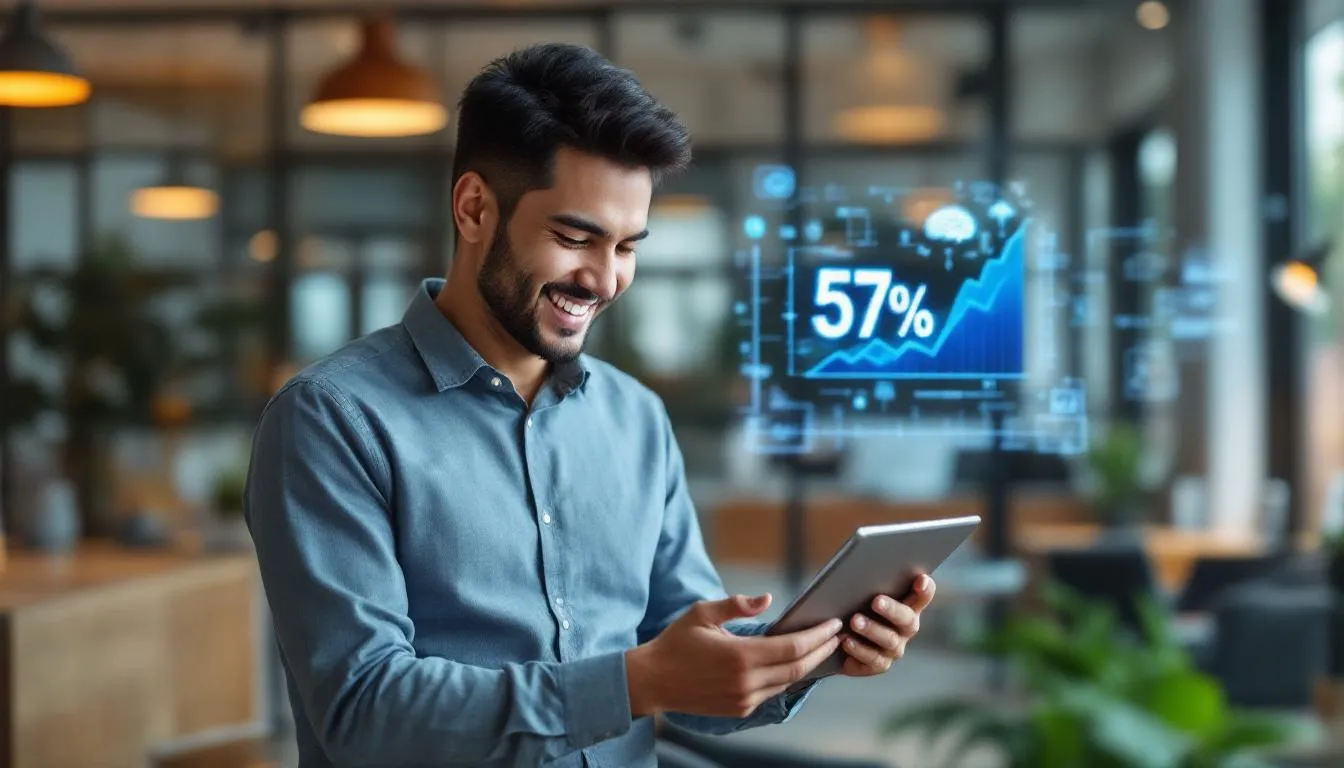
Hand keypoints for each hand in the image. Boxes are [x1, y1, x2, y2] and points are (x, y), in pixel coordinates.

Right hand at [626, 594, 841, 718]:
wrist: (653, 681)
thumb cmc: (676, 642)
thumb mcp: (702, 613)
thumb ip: (737, 605)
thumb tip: (767, 598)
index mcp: (739, 656)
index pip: (792, 647)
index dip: (817, 636)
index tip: (833, 624)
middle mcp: (746, 682)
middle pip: (798, 667)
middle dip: (822, 651)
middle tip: (838, 635)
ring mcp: (744, 699)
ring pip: (788, 682)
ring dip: (808, 665)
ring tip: (823, 648)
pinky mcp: (739, 710)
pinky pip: (772, 692)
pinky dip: (788, 677)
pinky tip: (796, 664)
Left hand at [839, 573, 935, 676]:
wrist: (836, 635)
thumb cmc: (852, 603)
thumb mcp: (859, 589)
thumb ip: (867, 578)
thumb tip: (862, 562)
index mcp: (908, 605)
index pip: (923, 595)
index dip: (925, 589)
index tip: (921, 579)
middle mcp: (906, 628)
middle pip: (907, 619)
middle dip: (892, 609)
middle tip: (876, 601)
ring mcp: (894, 648)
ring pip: (889, 640)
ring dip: (872, 630)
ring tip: (854, 621)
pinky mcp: (878, 664)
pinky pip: (873, 661)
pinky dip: (859, 651)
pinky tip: (846, 642)